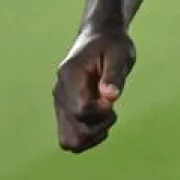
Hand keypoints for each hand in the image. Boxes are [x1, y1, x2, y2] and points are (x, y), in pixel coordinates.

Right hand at [53, 27, 136, 152]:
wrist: (100, 37)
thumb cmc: (112, 44)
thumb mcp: (119, 53)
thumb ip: (114, 74)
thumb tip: (111, 97)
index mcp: (69, 76)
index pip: (80, 110)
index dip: (101, 111)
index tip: (112, 97)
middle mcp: (60, 93)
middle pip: (71, 135)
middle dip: (97, 129)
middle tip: (111, 109)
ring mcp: (61, 104)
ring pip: (69, 142)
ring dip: (93, 135)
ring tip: (106, 115)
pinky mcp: (66, 111)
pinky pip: (72, 138)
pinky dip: (90, 136)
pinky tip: (102, 118)